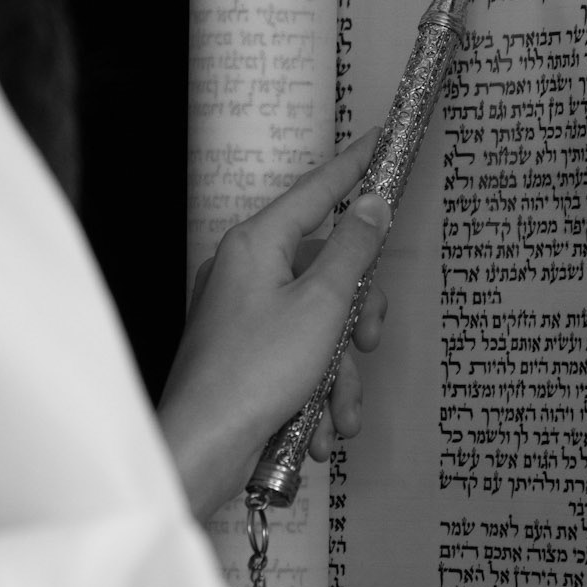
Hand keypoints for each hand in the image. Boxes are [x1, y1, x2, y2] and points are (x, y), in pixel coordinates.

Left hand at [157, 130, 391, 521]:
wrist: (204, 448)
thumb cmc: (253, 374)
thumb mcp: (322, 306)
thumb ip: (352, 250)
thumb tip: (373, 203)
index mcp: (255, 245)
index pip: (317, 190)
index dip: (355, 166)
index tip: (382, 138)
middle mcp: (245, 273)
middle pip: (327, 271)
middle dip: (357, 320)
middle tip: (367, 343)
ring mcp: (243, 318)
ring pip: (320, 328)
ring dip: (340, 375)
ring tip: (339, 415)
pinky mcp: (245, 358)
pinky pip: (299, 362)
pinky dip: (316, 396)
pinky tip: (318, 431)